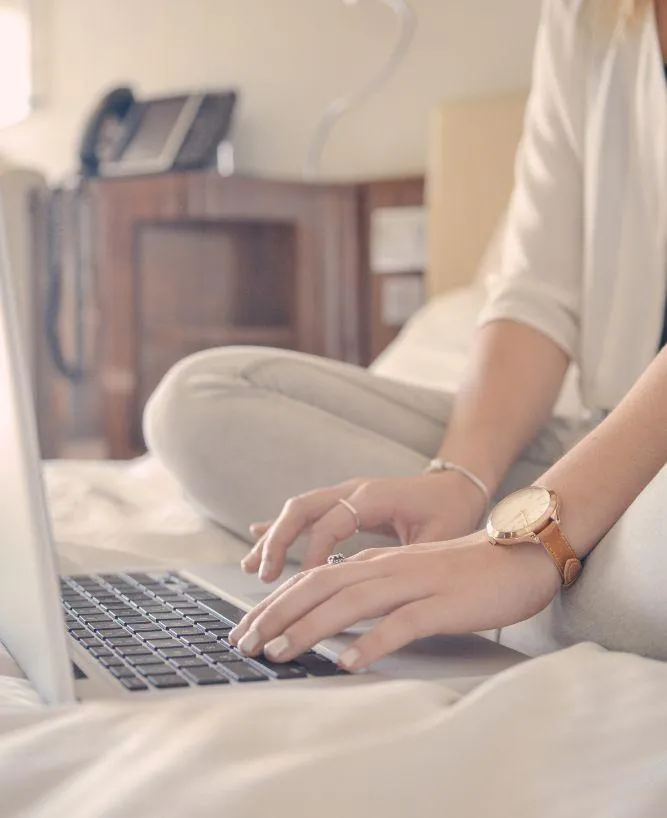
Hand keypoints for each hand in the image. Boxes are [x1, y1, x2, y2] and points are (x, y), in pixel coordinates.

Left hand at [229, 534, 560, 669]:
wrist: (519, 555)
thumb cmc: (463, 573)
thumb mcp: (409, 577)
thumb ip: (373, 590)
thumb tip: (334, 618)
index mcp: (377, 563)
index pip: (313, 579)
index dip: (276, 603)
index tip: (247, 629)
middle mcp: (387, 568)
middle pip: (320, 586)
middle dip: (277, 615)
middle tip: (245, 643)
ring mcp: (415, 583)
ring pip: (351, 602)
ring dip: (310, 627)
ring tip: (279, 652)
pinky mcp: (443, 604)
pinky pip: (402, 623)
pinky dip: (372, 642)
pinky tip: (349, 662)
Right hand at [244, 472, 487, 582]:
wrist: (459, 484)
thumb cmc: (452, 512)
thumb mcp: (438, 538)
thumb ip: (407, 560)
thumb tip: (380, 593)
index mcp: (375, 496)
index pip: (332, 522)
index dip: (315, 553)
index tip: (305, 583)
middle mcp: (354, 490)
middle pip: (303, 508)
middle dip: (278, 541)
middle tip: (262, 576)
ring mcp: (347, 494)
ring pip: (298, 510)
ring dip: (274, 537)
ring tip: (251, 568)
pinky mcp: (345, 502)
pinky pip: (307, 513)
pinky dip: (282, 527)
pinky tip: (258, 538)